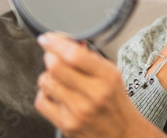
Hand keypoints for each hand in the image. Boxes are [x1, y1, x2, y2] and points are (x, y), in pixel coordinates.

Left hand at [34, 33, 166, 137]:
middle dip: (50, 57)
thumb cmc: (116, 103)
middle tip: (53, 56)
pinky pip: (41, 102)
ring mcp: (79, 111)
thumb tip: (68, 43)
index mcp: (108, 76)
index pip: (75, 55)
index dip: (56, 43)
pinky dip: (44, 94)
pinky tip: (55, 95)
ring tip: (58, 78)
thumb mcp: (112, 75)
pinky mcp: (67, 125)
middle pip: (56, 67)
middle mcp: (94, 93)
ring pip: (46, 82)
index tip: (48, 38)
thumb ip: (90, 59)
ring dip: (48, 76)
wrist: (124, 134)